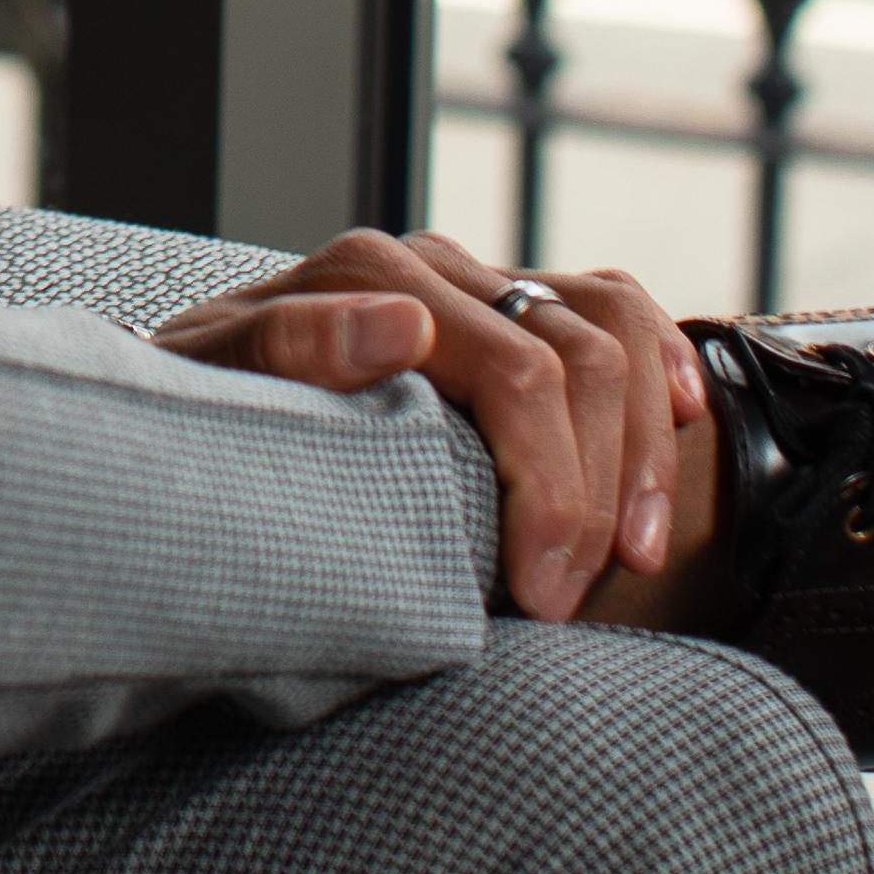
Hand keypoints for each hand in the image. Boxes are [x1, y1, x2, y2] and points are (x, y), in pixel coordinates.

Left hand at [148, 229, 710, 623]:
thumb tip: (399, 325)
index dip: (548, 490)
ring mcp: (480, 282)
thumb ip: (285, 347)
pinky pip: (617, 311)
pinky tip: (685, 420)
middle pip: (575, 361)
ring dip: (641, 452)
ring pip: (613, 333)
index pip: (515, 372)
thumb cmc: (198, 412)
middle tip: (562, 606)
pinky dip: (663, 362)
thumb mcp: (201, 390)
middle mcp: (435, 267)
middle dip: (590, 495)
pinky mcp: (511, 309)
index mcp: (369, 275)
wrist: (189, 404)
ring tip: (632, 559)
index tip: (535, 598)